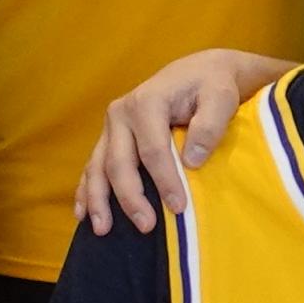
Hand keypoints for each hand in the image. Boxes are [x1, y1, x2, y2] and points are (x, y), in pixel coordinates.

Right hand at [77, 51, 278, 234]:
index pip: (153, 151)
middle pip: (119, 162)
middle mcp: (121, 113)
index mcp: (146, 102)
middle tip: (146, 226)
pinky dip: (85, 190)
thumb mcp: (220, 97)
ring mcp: (111, 126)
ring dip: (98, 200)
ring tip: (103, 230)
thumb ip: (210, 125)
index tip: (179, 207)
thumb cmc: (211, 86)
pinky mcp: (109, 137)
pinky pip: (92, 166)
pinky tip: (83, 214)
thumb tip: (192, 160)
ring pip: (97, 167)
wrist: (197, 72)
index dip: (165, 181)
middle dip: (130, 197)